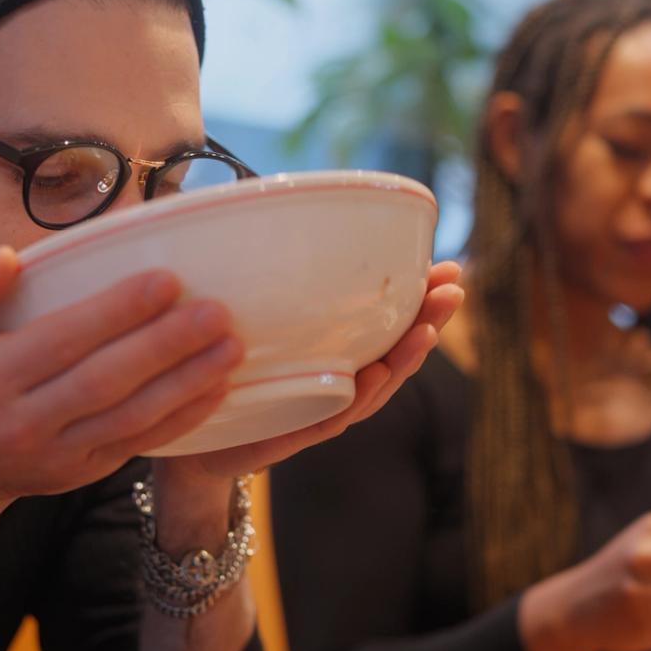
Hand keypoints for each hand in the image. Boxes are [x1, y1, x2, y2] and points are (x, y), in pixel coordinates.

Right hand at [0, 247, 245, 508]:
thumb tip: (7, 260)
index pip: (60, 341)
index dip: (115, 312)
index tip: (165, 279)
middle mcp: (22, 423)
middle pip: (105, 382)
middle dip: (165, 347)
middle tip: (216, 312)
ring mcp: (58, 455)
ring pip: (130, 418)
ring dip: (187, 383)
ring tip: (231, 346)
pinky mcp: (84, 472)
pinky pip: (140, 444)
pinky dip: (183, 418)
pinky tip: (219, 386)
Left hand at [159, 261, 464, 481]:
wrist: (196, 441)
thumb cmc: (232, 378)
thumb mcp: (253, 323)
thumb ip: (269, 283)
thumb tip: (261, 208)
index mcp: (337, 355)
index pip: (388, 326)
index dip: (420, 302)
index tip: (449, 270)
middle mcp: (339, 383)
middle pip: (394, 353)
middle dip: (427, 323)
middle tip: (454, 292)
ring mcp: (321, 410)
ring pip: (375, 386)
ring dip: (405, 359)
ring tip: (428, 331)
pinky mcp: (293, 434)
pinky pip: (333, 416)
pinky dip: (358, 397)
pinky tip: (378, 374)